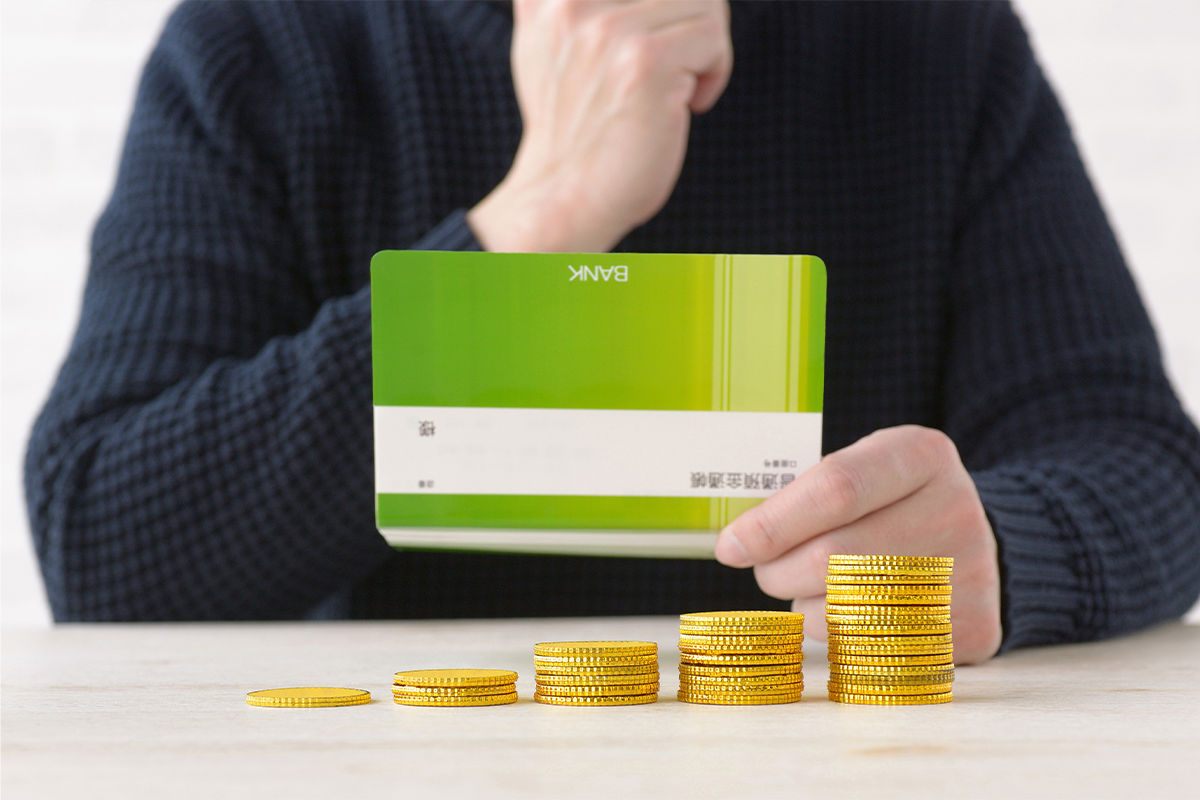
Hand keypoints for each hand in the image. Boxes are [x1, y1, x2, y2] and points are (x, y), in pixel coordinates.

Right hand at [468, 0, 732, 252]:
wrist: (563, 198)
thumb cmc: (573, 132)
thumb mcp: (548, 45)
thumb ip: (571, 3)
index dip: (661, 9)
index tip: (647, 55)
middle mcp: (570, 1)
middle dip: (689, 24)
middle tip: (671, 70)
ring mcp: (608, 30)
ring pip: (704, 3)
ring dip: (703, 51)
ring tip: (674, 88)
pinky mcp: (645, 62)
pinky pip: (713, 36)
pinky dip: (713, 74)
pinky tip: (684, 106)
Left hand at [714, 425, 1002, 663]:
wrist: (981, 539)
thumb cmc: (893, 502)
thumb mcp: (863, 469)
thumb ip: (806, 494)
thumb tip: (738, 543)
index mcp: (920, 455)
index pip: (835, 490)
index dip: (772, 524)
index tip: (731, 547)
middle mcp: (953, 510)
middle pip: (833, 557)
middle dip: (778, 572)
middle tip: (766, 572)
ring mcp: (968, 573)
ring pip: (844, 611)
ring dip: (806, 607)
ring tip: (816, 588)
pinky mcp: (970, 628)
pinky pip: (872, 648)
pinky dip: (840, 636)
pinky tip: (848, 614)